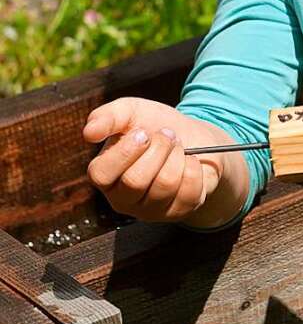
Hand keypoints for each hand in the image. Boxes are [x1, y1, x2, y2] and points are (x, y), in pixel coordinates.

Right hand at [83, 97, 223, 222]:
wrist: (192, 134)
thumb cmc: (154, 124)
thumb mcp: (130, 111)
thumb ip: (108, 117)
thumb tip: (88, 133)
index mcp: (105, 176)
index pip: (101, 174)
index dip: (125, 151)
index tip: (142, 132)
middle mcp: (124, 199)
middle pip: (135, 181)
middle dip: (158, 149)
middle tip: (166, 134)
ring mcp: (151, 209)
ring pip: (165, 185)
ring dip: (177, 155)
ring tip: (177, 146)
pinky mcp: (179, 212)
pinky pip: (189, 192)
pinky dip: (194, 167)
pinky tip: (189, 161)